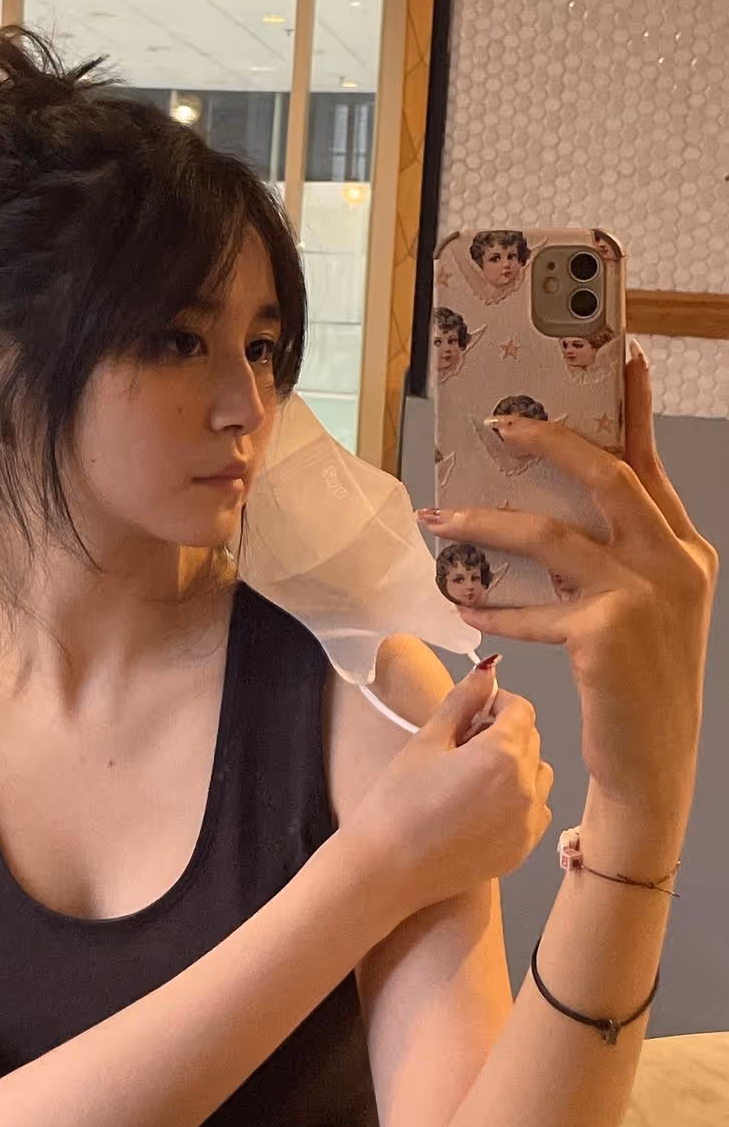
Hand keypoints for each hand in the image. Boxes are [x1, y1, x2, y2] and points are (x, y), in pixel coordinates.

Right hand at [350, 661, 551, 913]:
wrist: (388, 869)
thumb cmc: (398, 800)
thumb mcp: (426, 742)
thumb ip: (461, 703)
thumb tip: (486, 670)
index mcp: (503, 754)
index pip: (521, 709)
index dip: (496, 702)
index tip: (469, 714)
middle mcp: (528, 787)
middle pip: (532, 739)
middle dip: (504, 732)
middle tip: (462, 743)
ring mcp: (530, 823)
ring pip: (539, 775)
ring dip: (516, 766)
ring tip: (473, 777)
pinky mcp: (524, 850)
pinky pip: (535, 810)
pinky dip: (518, 800)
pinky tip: (480, 808)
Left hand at [420, 344, 717, 811]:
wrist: (654, 766)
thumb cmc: (640, 684)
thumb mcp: (645, 608)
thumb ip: (612, 555)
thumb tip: (544, 511)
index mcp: (686, 550)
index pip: (651, 465)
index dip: (633, 410)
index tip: (621, 360)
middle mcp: (674, 564)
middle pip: (605, 476)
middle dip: (549, 439)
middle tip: (498, 420)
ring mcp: (643, 596)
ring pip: (549, 533)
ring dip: (485, 521)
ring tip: (439, 516)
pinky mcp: (604, 633)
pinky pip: (527, 608)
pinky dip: (490, 607)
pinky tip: (463, 607)